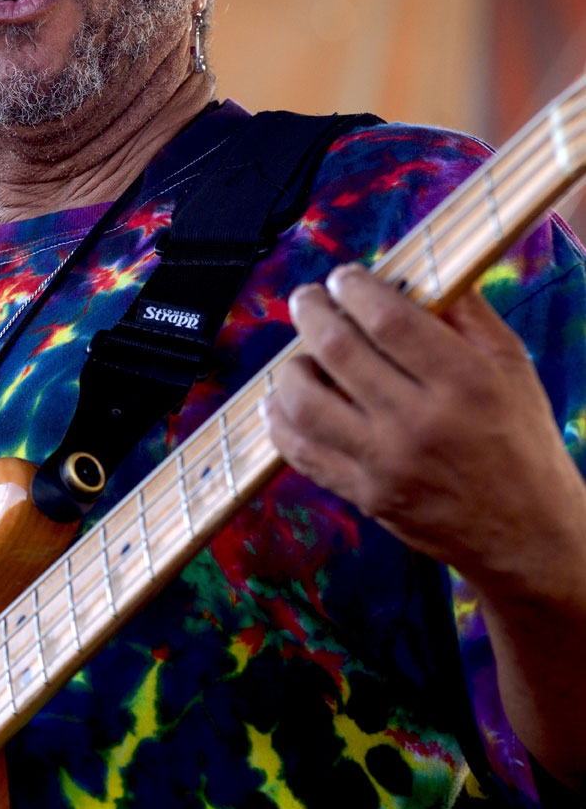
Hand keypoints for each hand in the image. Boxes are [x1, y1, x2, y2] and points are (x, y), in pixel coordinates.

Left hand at [266, 263, 585, 593]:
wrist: (528, 536)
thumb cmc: (522, 446)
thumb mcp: (514, 370)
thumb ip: (468, 316)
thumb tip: (421, 272)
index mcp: (463, 382)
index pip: (388, 319)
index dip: (354, 288)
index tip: (343, 277)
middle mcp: (419, 422)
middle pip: (336, 350)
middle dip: (310, 312)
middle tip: (307, 299)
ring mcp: (385, 463)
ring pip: (305, 401)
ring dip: (290, 367)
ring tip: (300, 354)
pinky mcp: (364, 494)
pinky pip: (301, 452)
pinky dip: (280, 421)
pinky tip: (282, 401)